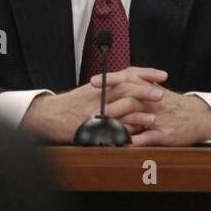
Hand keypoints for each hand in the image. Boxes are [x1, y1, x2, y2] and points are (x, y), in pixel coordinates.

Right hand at [22, 70, 166, 143]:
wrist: (48, 116)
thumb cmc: (70, 104)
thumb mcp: (89, 90)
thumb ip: (109, 86)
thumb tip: (131, 81)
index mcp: (100, 84)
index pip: (127, 74)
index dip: (146, 74)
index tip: (162, 75)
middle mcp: (98, 95)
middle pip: (124, 89)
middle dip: (145, 91)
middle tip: (162, 93)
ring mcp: (93, 112)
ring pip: (119, 110)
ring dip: (138, 115)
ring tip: (154, 118)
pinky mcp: (90, 128)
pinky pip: (109, 130)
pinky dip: (123, 133)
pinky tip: (135, 136)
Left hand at [87, 72, 210, 145]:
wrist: (202, 117)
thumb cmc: (177, 105)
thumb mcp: (159, 91)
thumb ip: (140, 84)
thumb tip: (117, 83)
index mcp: (152, 89)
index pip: (129, 79)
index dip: (110, 80)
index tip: (92, 82)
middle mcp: (154, 102)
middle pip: (128, 100)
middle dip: (108, 105)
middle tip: (91, 110)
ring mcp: (159, 119)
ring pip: (135, 119)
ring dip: (116, 124)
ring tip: (99, 128)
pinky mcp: (165, 135)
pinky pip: (145, 139)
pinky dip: (131, 142)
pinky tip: (118, 145)